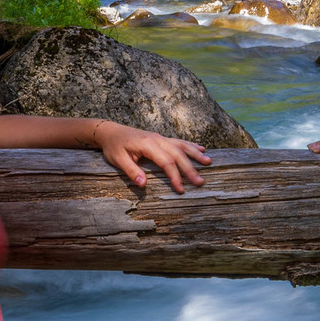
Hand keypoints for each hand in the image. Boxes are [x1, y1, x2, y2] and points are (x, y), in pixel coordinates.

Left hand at [91, 121, 209, 192]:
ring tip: (208, 162)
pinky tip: (201, 149)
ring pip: (181, 146)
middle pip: (177, 154)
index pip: (166, 162)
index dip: (174, 176)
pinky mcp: (160, 138)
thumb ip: (131, 170)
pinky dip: (190, 145)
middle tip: (201, 182)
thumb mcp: (117, 159)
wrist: (110, 131)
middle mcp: (157, 139)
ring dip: (195, 154)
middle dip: (190, 168)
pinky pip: (179, 141)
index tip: (181, 189)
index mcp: (147, 144)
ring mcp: (160, 137)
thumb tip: (143, 184)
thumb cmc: (113, 146)